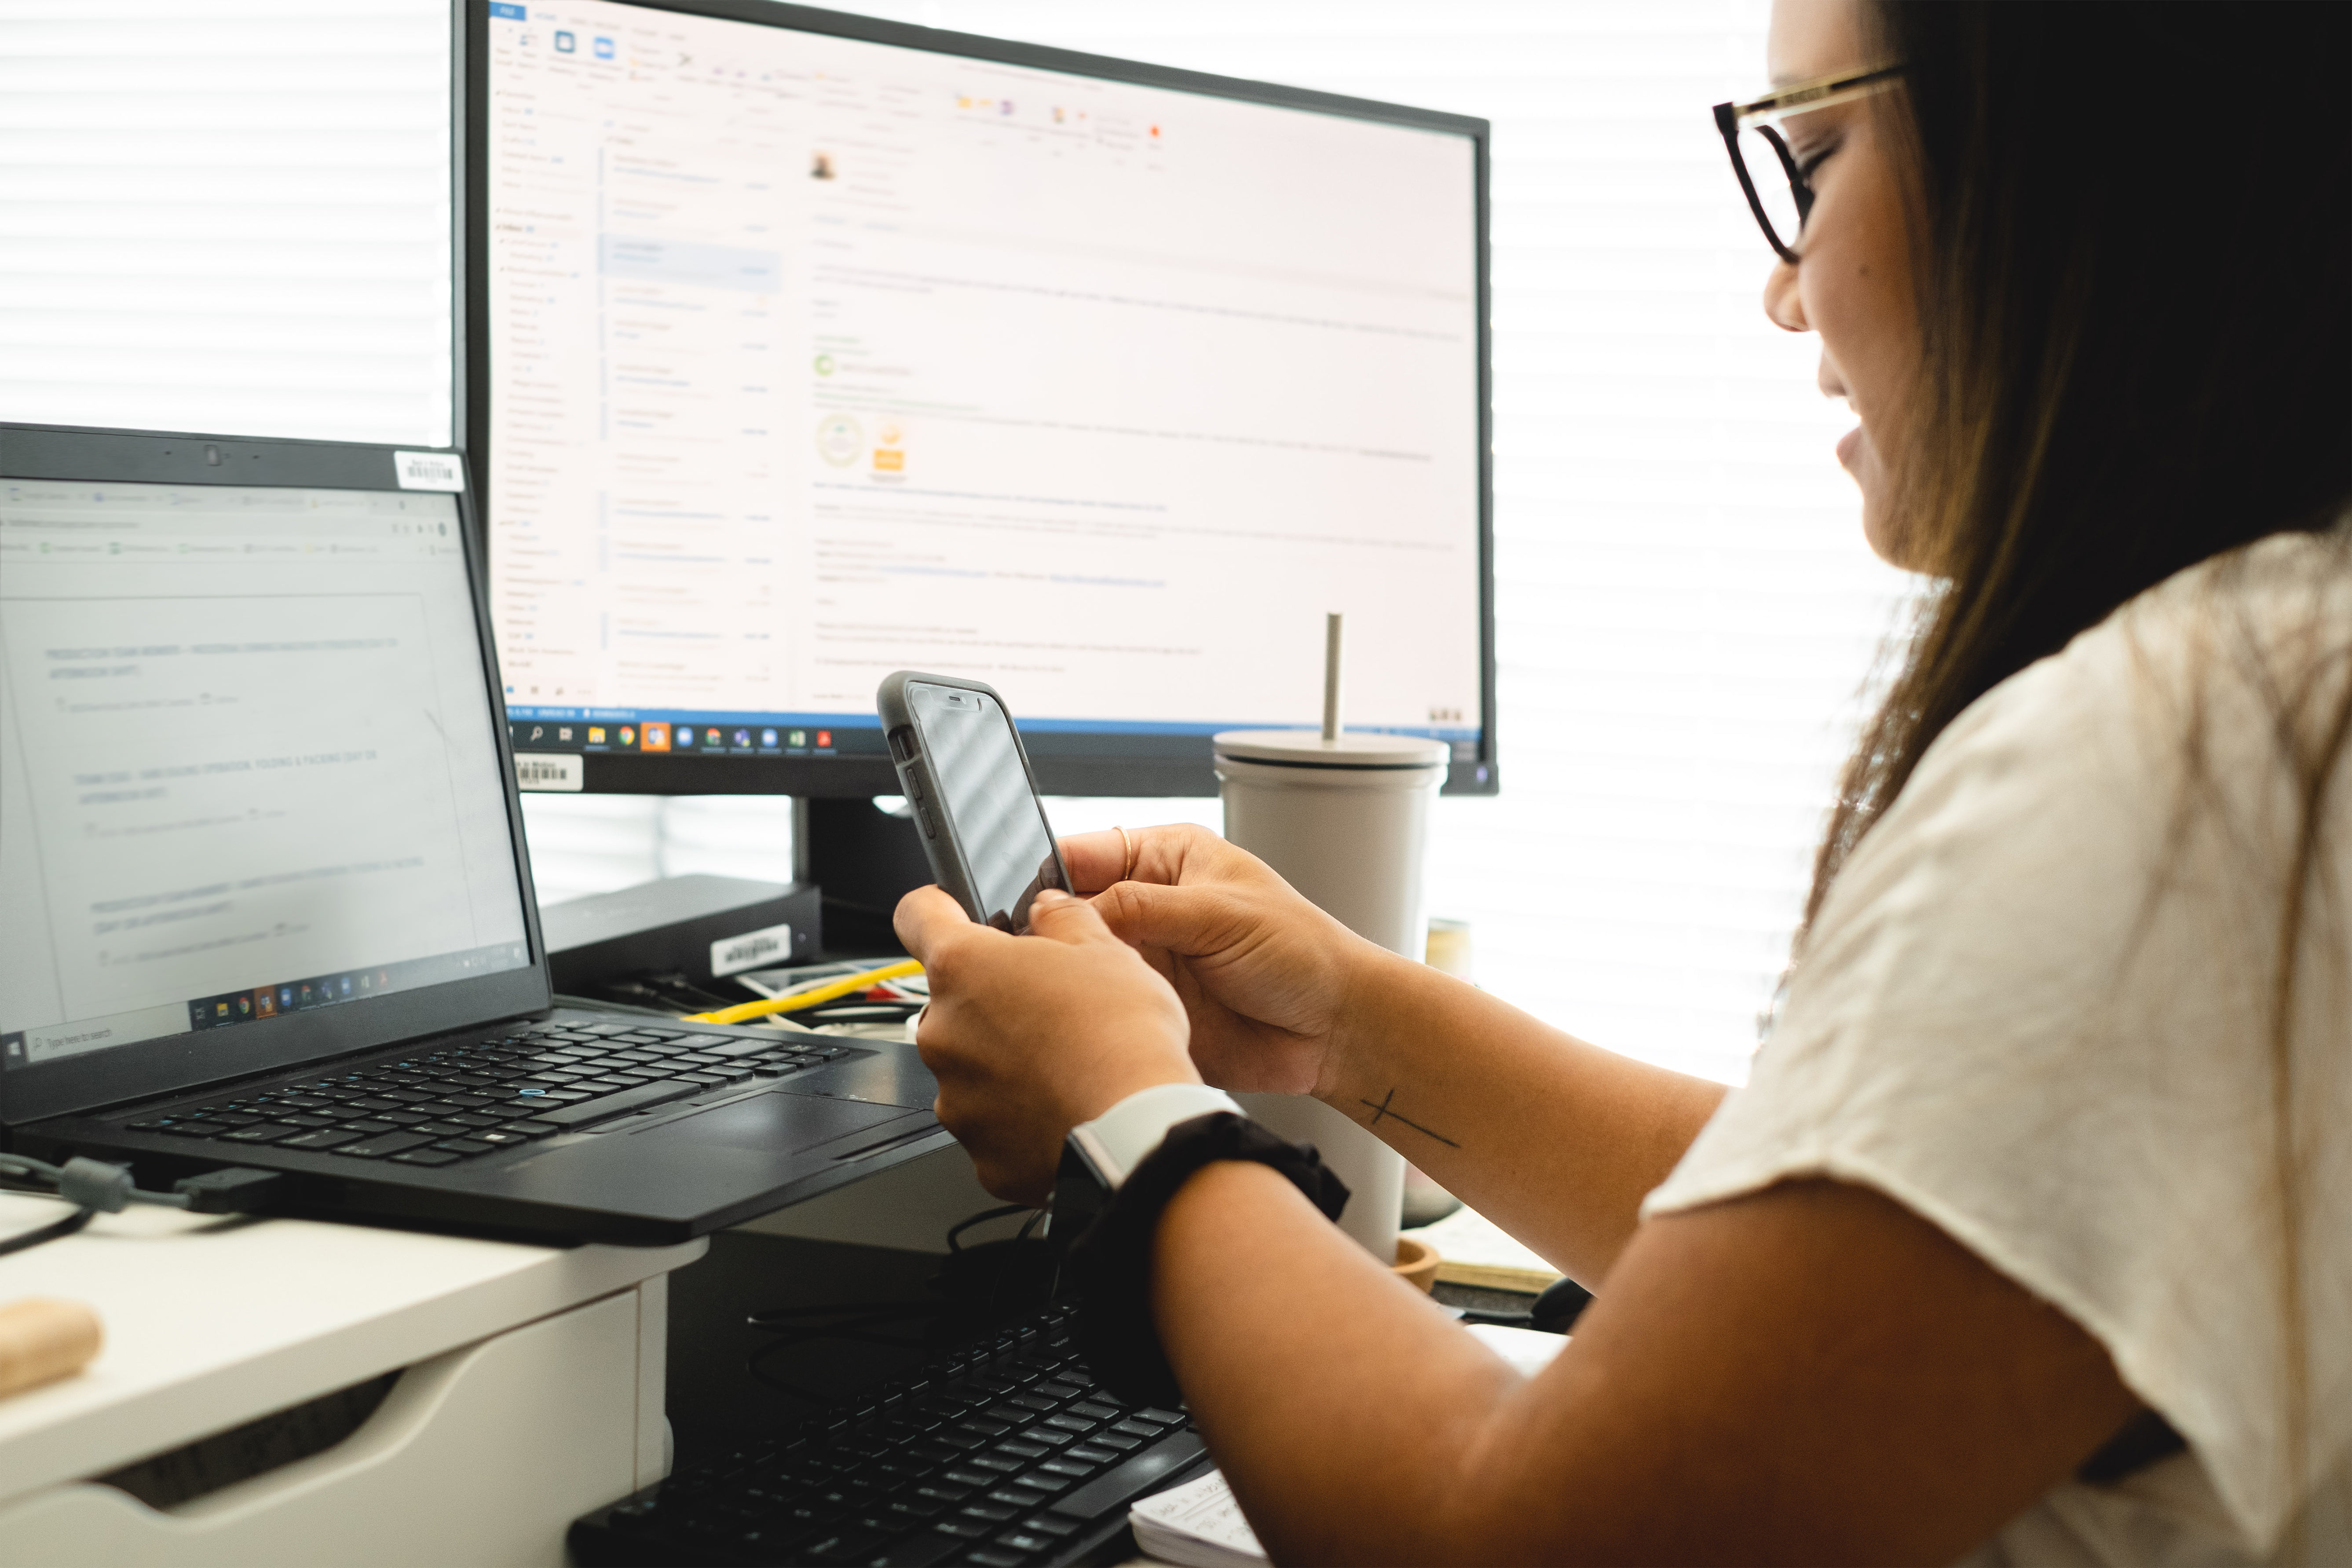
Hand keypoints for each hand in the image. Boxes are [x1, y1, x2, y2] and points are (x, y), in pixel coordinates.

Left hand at [895, 884, 1196, 1203]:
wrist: (1137, 1129)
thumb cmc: (1121, 1037)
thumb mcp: (1105, 949)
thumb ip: (1063, 919)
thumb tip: (1049, 910)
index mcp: (963, 968)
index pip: (917, 916)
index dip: (938, 908)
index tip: (953, 912)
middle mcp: (943, 1034)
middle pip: (953, 1001)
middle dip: (994, 1000)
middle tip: (1052, 1006)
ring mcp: (955, 1099)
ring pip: (972, 1066)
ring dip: (1007, 1061)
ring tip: (1067, 1064)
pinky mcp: (980, 1154)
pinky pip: (994, 1124)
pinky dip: (1021, 1117)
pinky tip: (1064, 1108)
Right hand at [1062, 824, 1388, 1097]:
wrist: (1334, 1029)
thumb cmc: (1300, 952)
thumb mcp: (1219, 912)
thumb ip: (1140, 907)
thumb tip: (1065, 908)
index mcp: (1165, 860)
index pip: (1082, 854)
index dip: (1048, 877)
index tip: (1026, 907)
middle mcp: (1145, 907)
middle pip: (1069, 912)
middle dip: (1051, 932)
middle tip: (1042, 954)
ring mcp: (1143, 961)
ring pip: (1077, 963)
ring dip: (1069, 976)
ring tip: (1064, 989)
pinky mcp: (1145, 1009)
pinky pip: (1098, 1009)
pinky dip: (1087, 1016)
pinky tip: (1085, 1020)